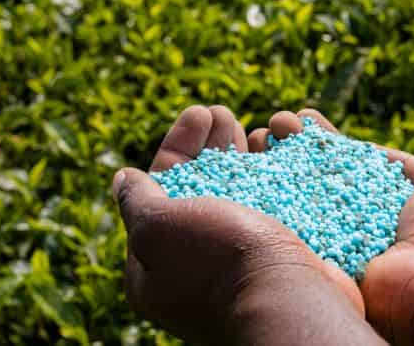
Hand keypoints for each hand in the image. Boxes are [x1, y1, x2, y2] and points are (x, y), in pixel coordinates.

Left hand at [113, 105, 375, 344]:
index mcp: (156, 266)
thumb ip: (137, 201)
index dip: (178, 147)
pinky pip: (275, 205)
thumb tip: (122, 179)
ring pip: (241, 195)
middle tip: (225, 113)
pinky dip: (277, 175)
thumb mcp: (158, 228)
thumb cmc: (218, 262)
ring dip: (244, 155)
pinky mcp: (279, 255)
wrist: (291, 301)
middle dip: (212, 145)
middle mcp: (197, 264)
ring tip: (257, 126)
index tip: (199, 113)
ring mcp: (241, 260)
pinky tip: (282, 152)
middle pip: (202, 189)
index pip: (159, 192)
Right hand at [268, 109, 413, 344]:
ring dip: (274, 166)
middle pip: (311, 178)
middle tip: (271, 125)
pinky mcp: (318, 261)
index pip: (342, 163)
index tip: (301, 116)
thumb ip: (405, 167)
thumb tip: (378, 154)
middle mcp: (350, 220)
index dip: (320, 141)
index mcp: (378, 200)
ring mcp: (332, 240)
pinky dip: (268, 201)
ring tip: (258, 135)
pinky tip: (251, 169)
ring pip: (294, 199)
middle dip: (289, 150)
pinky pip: (289, 229)